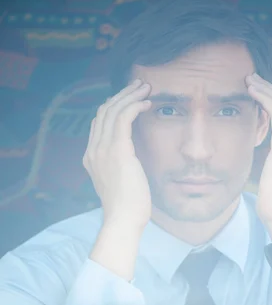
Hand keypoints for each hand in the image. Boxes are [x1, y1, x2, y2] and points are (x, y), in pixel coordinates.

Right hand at [83, 79, 152, 229]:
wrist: (123, 219)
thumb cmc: (127, 207)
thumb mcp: (119, 182)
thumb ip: (119, 166)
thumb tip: (130, 157)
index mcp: (91, 156)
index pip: (99, 122)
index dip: (114, 106)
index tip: (131, 99)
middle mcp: (93, 149)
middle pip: (104, 110)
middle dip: (122, 94)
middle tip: (140, 84)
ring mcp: (103, 149)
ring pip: (113, 109)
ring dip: (130, 94)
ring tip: (146, 87)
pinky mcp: (118, 150)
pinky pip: (124, 117)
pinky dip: (135, 105)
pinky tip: (147, 103)